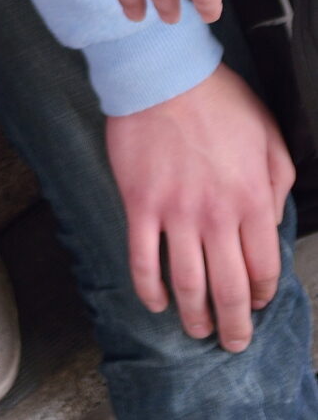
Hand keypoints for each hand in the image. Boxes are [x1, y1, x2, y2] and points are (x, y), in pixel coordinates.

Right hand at [105, 66, 293, 350]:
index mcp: (254, 200)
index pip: (263, 269)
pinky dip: (150, 290)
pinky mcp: (140, 205)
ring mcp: (176, 213)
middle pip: (228, 289)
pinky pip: (143, 260)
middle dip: (233, 326)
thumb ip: (279, 185)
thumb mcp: (270, 137)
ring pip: (188, 284)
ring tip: (196, 331)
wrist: (164, 76)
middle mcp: (217, 216)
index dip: (261, 295)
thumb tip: (273, 223)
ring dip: (194, 317)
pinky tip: (157, 303)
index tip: (255, 304)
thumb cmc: (220, 102)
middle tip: (231, 343)